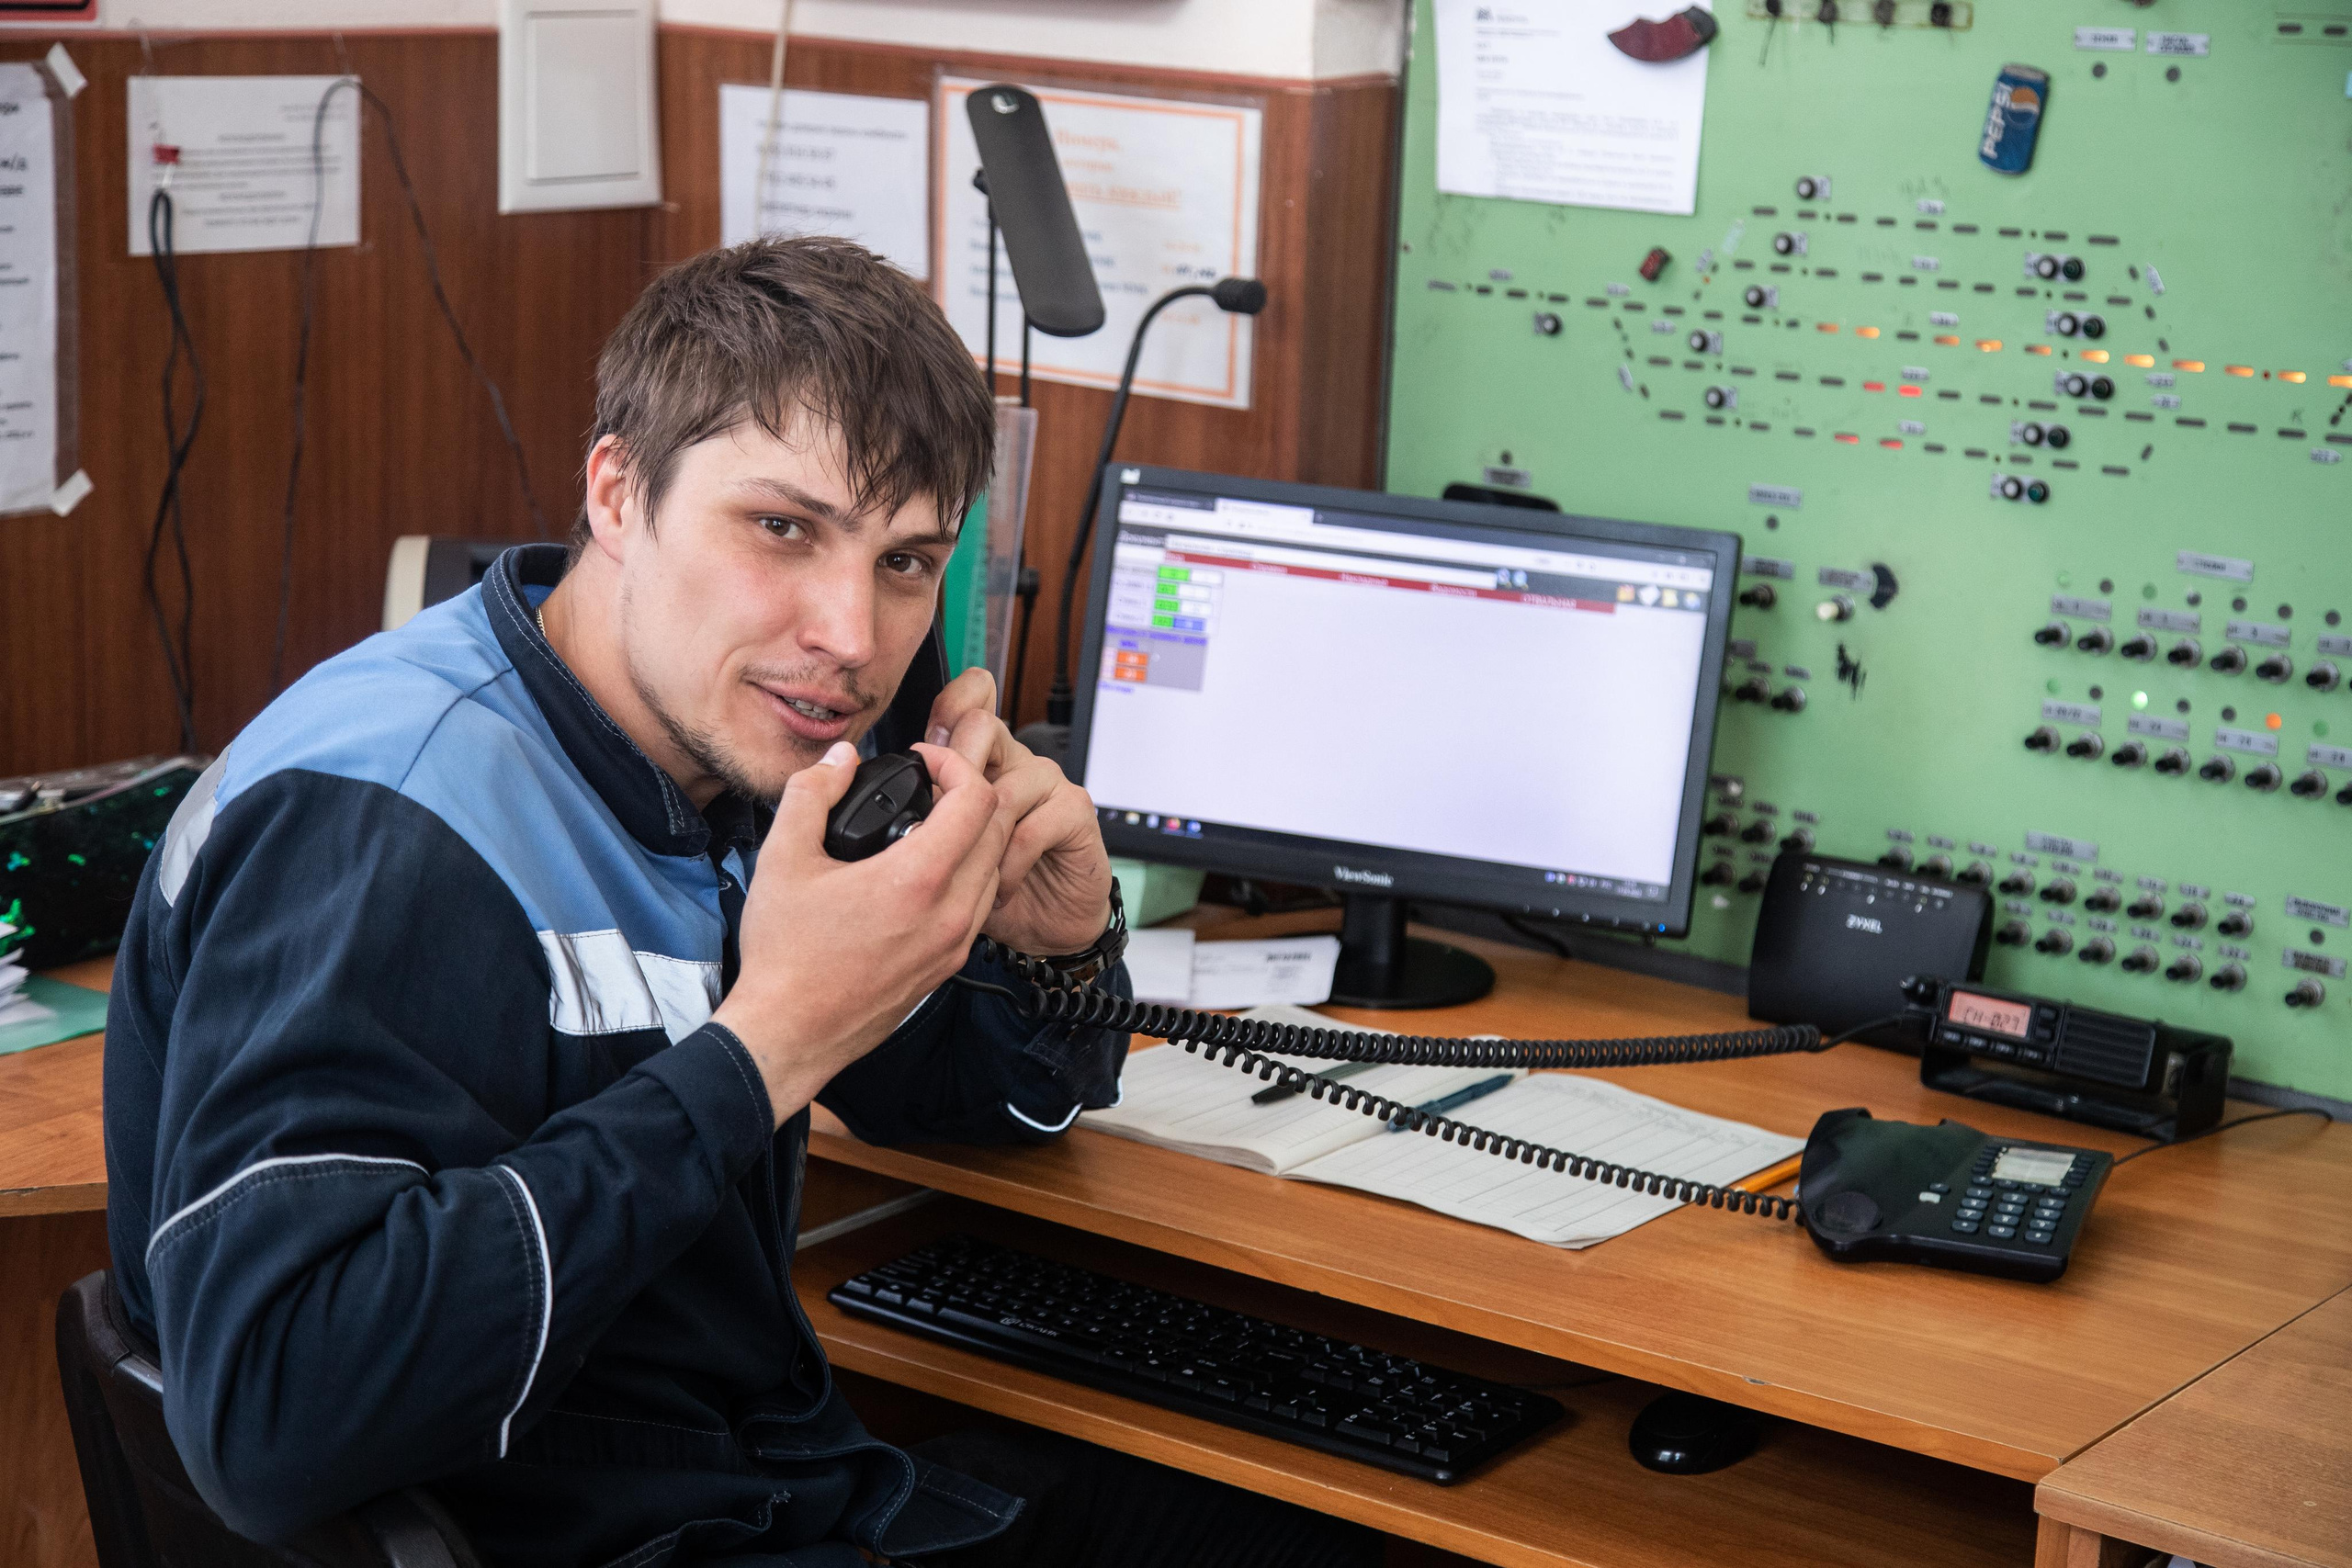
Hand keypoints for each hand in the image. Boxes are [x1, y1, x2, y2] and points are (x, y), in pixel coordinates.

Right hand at [711, 740, 1007, 1126]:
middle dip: (972, 794)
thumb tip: (841, 759)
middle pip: (999, 830)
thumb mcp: (782, 859)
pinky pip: (980, 906)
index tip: (924, 761)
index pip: (978, 800)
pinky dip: (969, 875)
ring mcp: (955, 944)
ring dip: (977, 837)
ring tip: (932, 823)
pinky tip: (928, 872)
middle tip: (931, 785)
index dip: (956, 764)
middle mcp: (950, 913)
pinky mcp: (948, 967)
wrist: (790, 1034)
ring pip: (996, 869)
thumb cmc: (784, 956)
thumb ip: (812, 793)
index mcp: (918, 880)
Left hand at [927, 668, 1113, 955]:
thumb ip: (916, 817)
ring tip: (968, 876)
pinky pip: (1033, 826)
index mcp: (979, 760)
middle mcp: (1013, 761)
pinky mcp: (1074, 810)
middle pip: (981, 726)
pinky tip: (999, 888)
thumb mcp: (939, 851)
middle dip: (953, 773)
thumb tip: (866, 802)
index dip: (947, 706)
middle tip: (940, 827)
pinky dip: (1010, 863)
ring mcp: (1046, 781)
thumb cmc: (991, 886)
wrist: (1047, 923)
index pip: (966, 703)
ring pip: (1003, 784)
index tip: (924, 748)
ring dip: (979, 839)